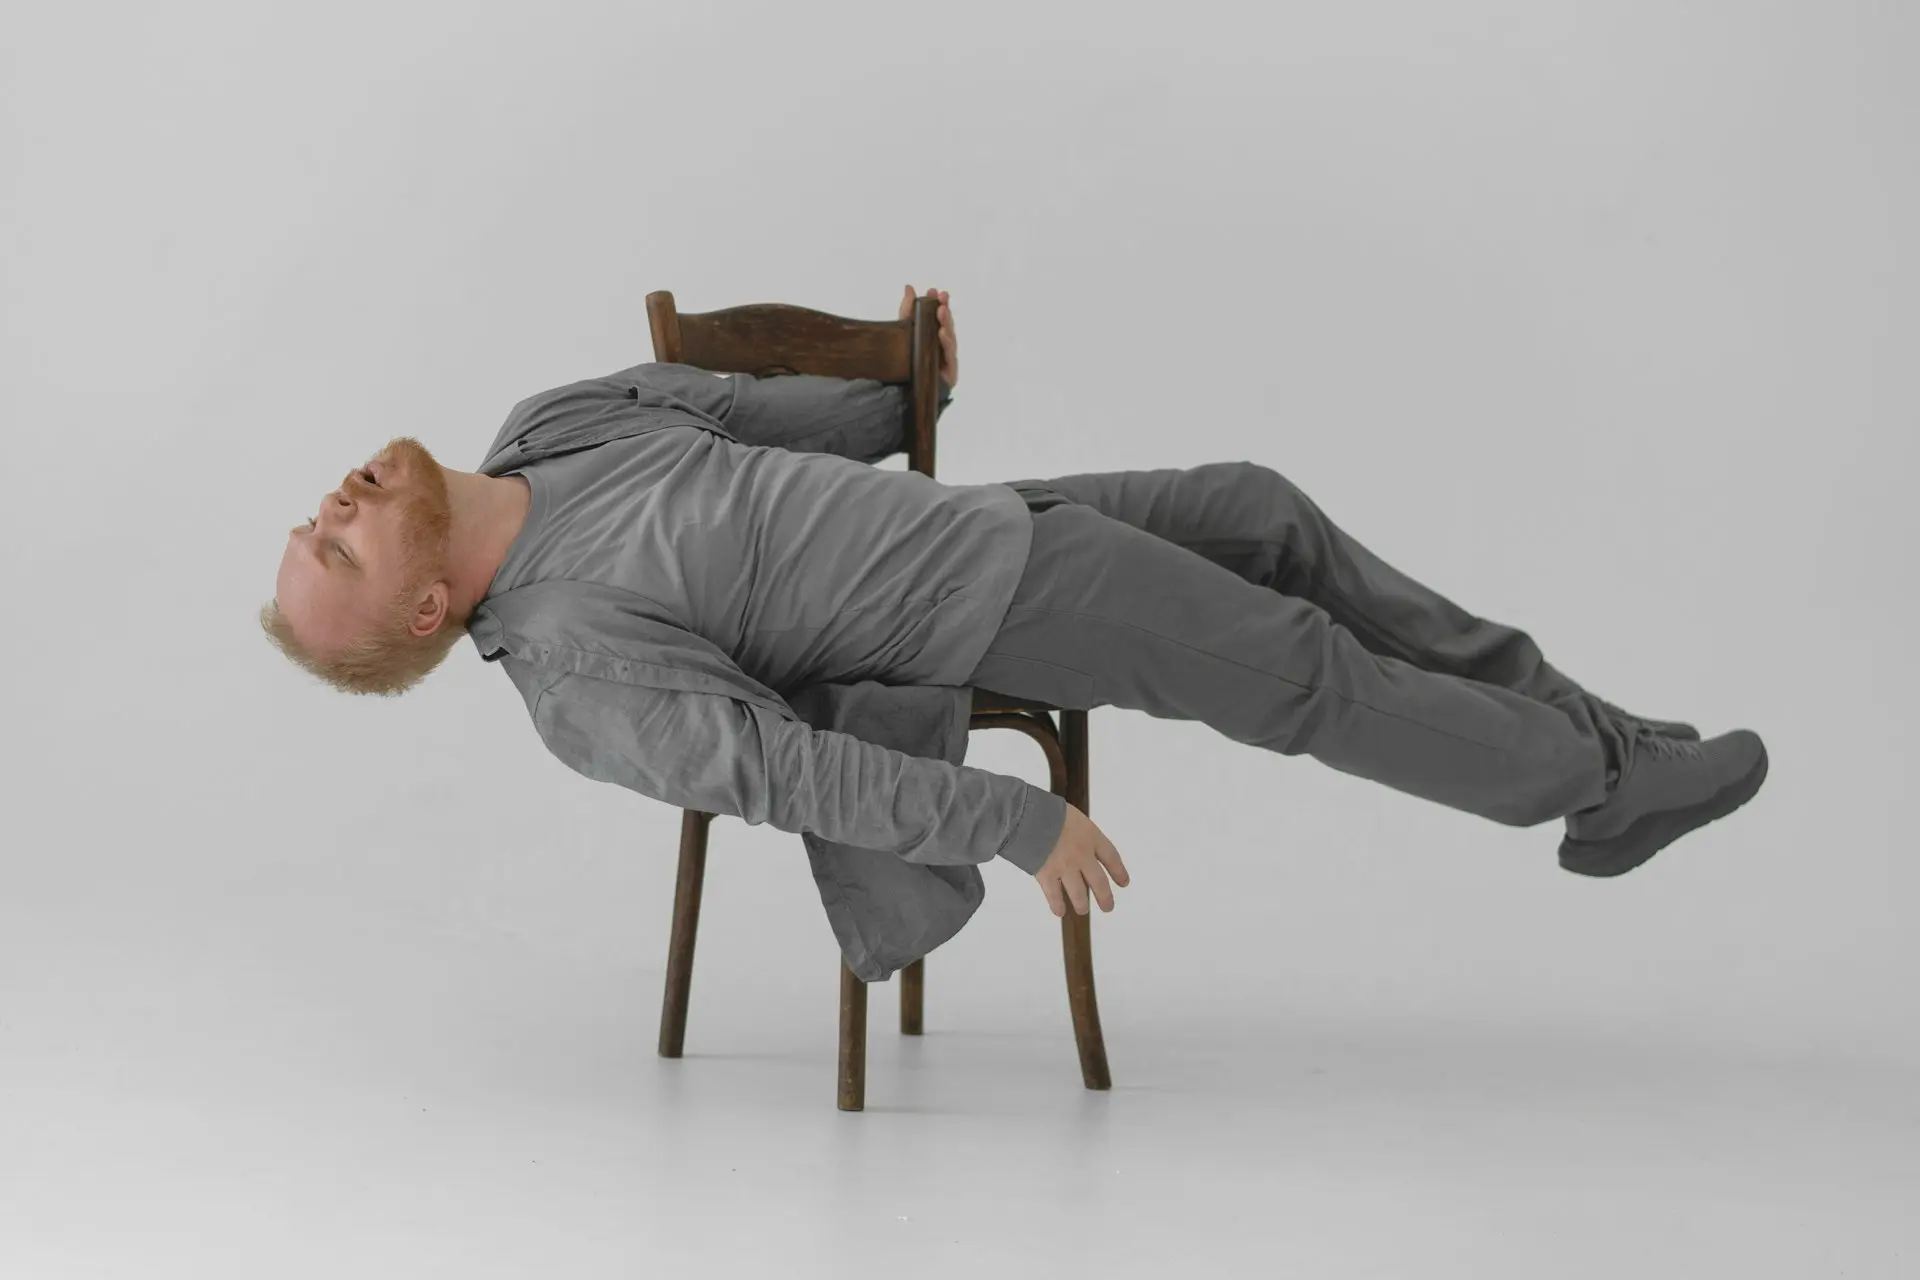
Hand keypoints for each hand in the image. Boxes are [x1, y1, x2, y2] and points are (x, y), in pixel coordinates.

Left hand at [899, 284, 958, 389]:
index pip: (938, 319)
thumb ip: (907, 312)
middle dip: (944, 310)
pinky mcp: (949, 373)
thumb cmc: (908, 367)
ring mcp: (946, 360)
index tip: (935, 291)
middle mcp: (941, 348)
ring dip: (946, 323)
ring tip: (942, 311)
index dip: (939, 304)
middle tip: (941, 297)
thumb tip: (909, 288)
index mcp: (933, 339)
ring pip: (949, 339)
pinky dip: (946, 343)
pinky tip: (942, 332)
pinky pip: (949, 356)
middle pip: (946, 326)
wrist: (903, 395)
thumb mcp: (904, 334)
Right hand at [1035, 802, 1129, 917]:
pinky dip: (1057, 905)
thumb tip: (1077, 845)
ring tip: (1083, 910)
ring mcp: (1065, 867)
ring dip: (1081, 904)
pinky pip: (1054, 896)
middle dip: (1105, 897)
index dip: (1119, 872)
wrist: (1028, 814)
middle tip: (1108, 907)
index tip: (1123, 883)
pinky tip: (1060, 912)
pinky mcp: (1047, 875)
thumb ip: (1079, 833)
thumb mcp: (1072, 816)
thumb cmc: (1048, 810)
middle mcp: (1083, 855)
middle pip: (1099, 882)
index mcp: (1091, 836)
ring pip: (1079, 894)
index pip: (1112, 857)